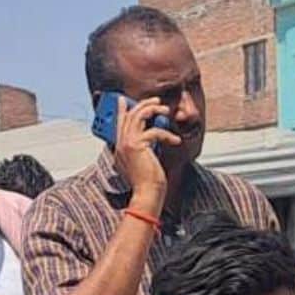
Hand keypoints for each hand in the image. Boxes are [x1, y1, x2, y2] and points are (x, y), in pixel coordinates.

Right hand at [112, 95, 179, 212]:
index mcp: (120, 148)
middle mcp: (121, 144)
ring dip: (154, 110)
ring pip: (139, 116)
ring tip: (166, 111)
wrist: (146, 194)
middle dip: (144, 104)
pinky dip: (167, 134)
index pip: (119, 123)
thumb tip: (150, 137)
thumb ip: (141, 149)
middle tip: (156, 101)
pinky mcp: (136, 146)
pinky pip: (154, 131)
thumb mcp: (141, 162)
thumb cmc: (146, 182)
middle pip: (130, 115)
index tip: (124, 100)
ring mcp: (127, 144)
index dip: (122, 110)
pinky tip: (175, 140)